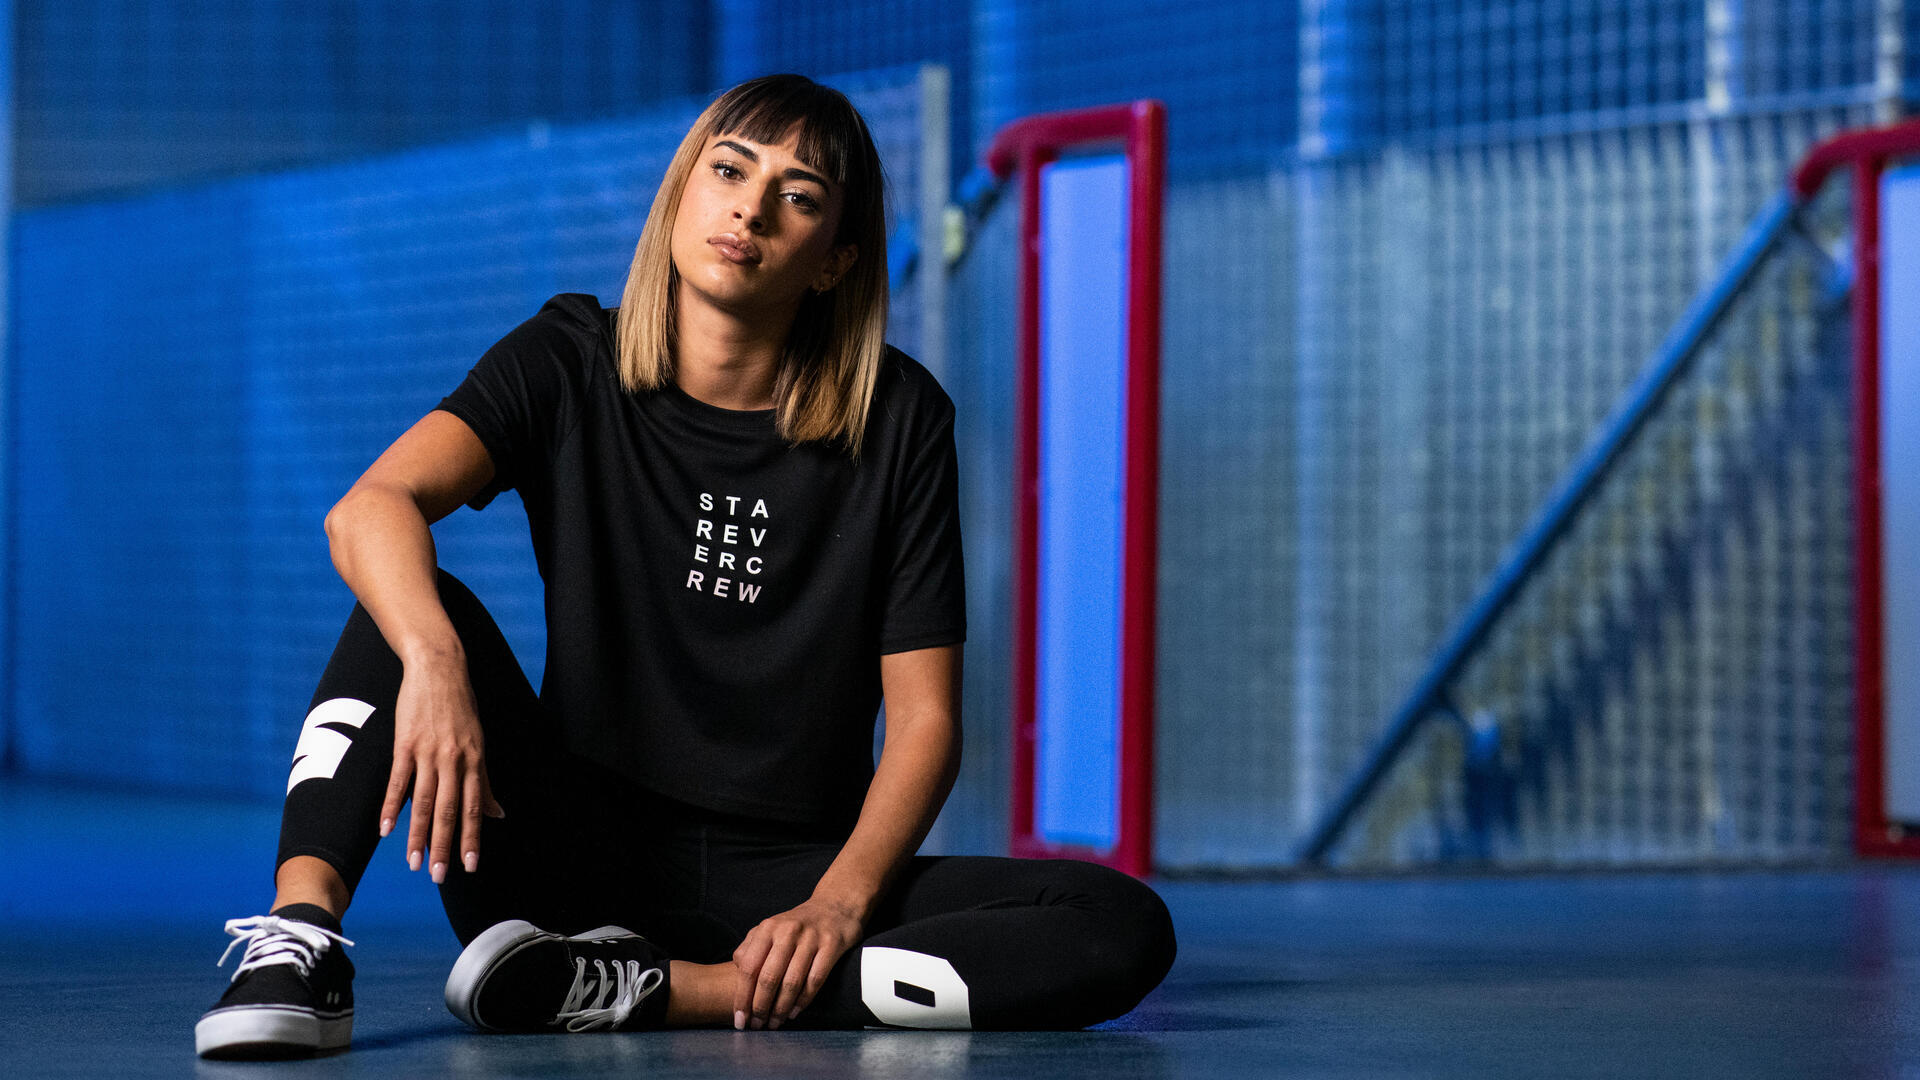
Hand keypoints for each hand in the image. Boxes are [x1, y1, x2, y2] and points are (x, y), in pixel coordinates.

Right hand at [378, 654, 502, 883]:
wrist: (438, 668)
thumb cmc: (461, 706)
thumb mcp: (479, 742)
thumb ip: (484, 781)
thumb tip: (499, 813)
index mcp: (475, 761)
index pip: (474, 808)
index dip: (473, 838)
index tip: (471, 866)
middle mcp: (455, 759)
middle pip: (449, 810)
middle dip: (445, 846)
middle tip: (440, 876)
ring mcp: (429, 752)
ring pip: (424, 801)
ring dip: (418, 834)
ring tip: (413, 862)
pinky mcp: (405, 744)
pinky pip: (399, 781)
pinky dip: (393, 807)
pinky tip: (387, 829)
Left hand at [732, 896, 864, 1029]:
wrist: (835, 906)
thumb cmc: (797, 924)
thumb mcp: (770, 928)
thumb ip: (751, 947)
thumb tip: (738, 973)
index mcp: (768, 928)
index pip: (749, 967)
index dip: (742, 996)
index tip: (739, 1018)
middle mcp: (788, 931)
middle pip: (769, 977)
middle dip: (760, 1007)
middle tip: (758, 1025)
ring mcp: (811, 938)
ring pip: (792, 982)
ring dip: (781, 1008)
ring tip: (775, 1023)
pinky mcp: (832, 946)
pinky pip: (815, 980)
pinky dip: (803, 1000)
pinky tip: (795, 1012)